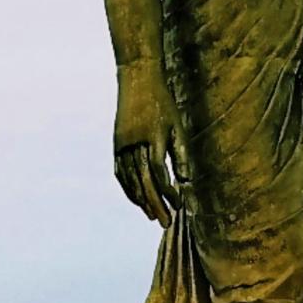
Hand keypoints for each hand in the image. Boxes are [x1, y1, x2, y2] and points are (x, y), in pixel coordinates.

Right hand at [113, 78, 182, 224]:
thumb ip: (181, 152)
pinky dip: (128, 189)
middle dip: (155, 204)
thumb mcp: (177, 124)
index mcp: (154, 138)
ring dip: (141, 201)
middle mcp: (135, 144)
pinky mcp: (117, 145)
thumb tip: (185, 180)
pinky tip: (136, 200)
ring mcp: (123, 145)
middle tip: (164, 223)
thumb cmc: (163, 103)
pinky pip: (120, 173)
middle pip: (144, 182)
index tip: (178, 204)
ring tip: (151, 216)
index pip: (160, 172)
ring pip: (130, 180)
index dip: (168, 191)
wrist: (137, 80)